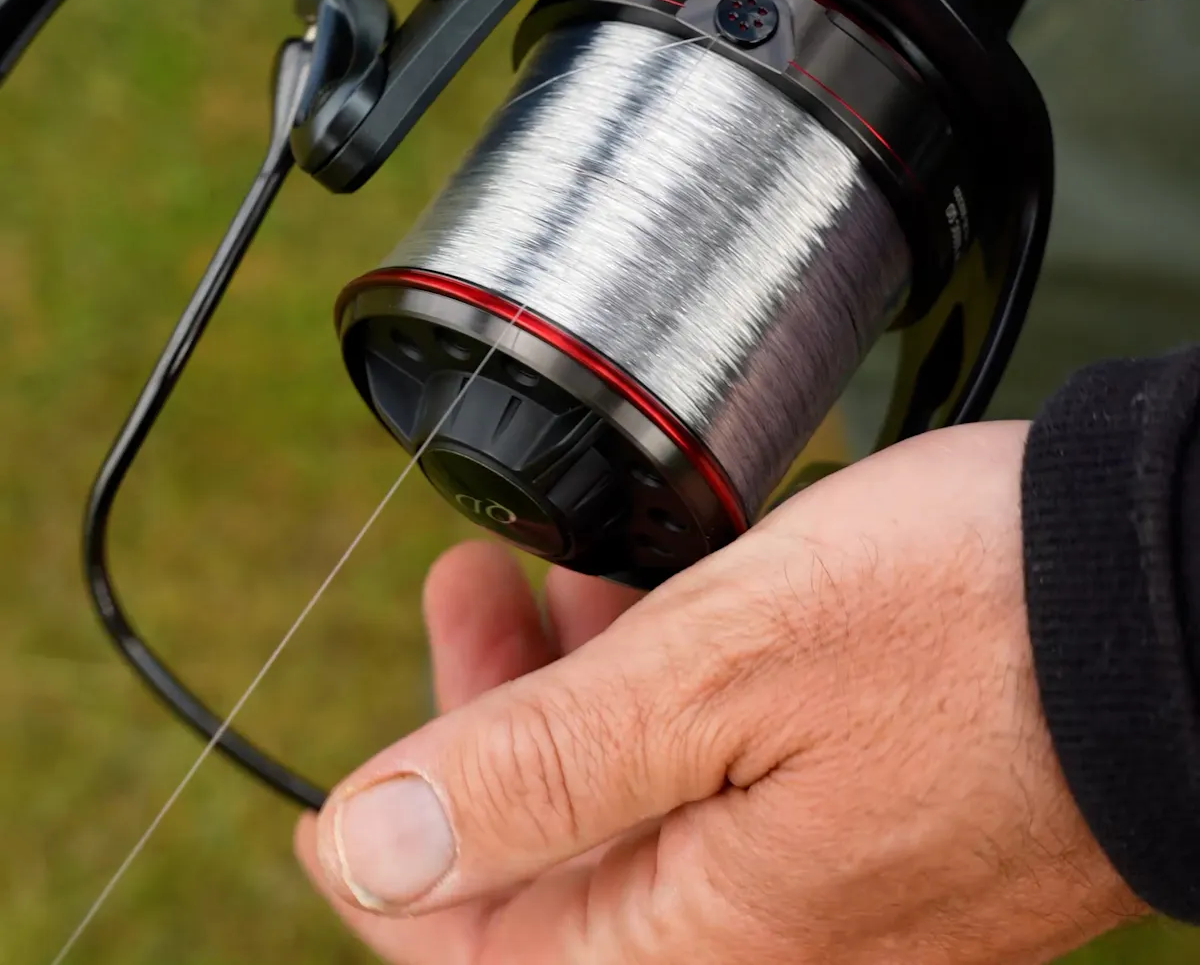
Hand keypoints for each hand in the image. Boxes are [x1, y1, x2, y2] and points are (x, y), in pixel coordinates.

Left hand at [296, 422, 1144, 963]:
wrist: (1165, 594)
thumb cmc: (964, 621)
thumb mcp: (715, 669)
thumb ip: (535, 774)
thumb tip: (367, 849)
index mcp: (706, 946)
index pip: (476, 960)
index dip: (390, 860)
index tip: (355, 769)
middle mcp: (767, 950)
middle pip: (558, 879)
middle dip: (484, 736)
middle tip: (473, 592)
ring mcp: (828, 896)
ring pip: (643, 817)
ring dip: (579, 697)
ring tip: (562, 574)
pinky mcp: (873, 831)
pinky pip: (729, 790)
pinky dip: (674, 699)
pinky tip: (668, 605)